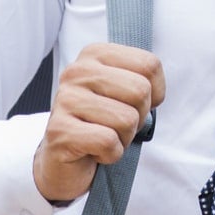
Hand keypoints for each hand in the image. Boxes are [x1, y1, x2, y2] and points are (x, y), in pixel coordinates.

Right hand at [33, 43, 165, 202]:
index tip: (133, 105)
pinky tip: (93, 152)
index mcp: (95, 54)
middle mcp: (77, 71)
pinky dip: (110, 154)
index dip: (155, 94)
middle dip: (138, 118)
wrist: (63, 160)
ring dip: (123, 139)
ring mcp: (65, 99)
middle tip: (116, 126)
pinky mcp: (59, 130)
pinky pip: (108, 141)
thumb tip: (155, 94)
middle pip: (140, 91)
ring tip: (103, 138)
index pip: (150, 65)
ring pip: (127, 119)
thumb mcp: (124, 93)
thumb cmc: (102, 124)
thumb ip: (143, 81)